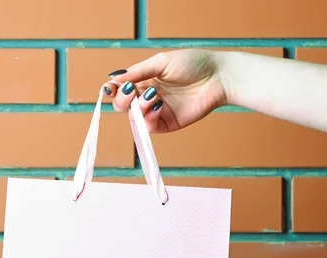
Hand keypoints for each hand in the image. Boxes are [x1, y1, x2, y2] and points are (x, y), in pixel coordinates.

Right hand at [104, 49, 227, 132]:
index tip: (108, 86)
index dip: (112, 89)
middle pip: (123, 105)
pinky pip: (150, 126)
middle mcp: (148, 97)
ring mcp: (158, 111)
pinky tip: (158, 104)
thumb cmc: (193, 64)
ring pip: (134, 117)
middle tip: (130, 90)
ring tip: (153, 95)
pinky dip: (149, 117)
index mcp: (145, 80)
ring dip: (137, 106)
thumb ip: (138, 72)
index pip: (121, 88)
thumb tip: (113, 78)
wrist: (217, 77)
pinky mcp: (168, 123)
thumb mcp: (161, 62)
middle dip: (121, 99)